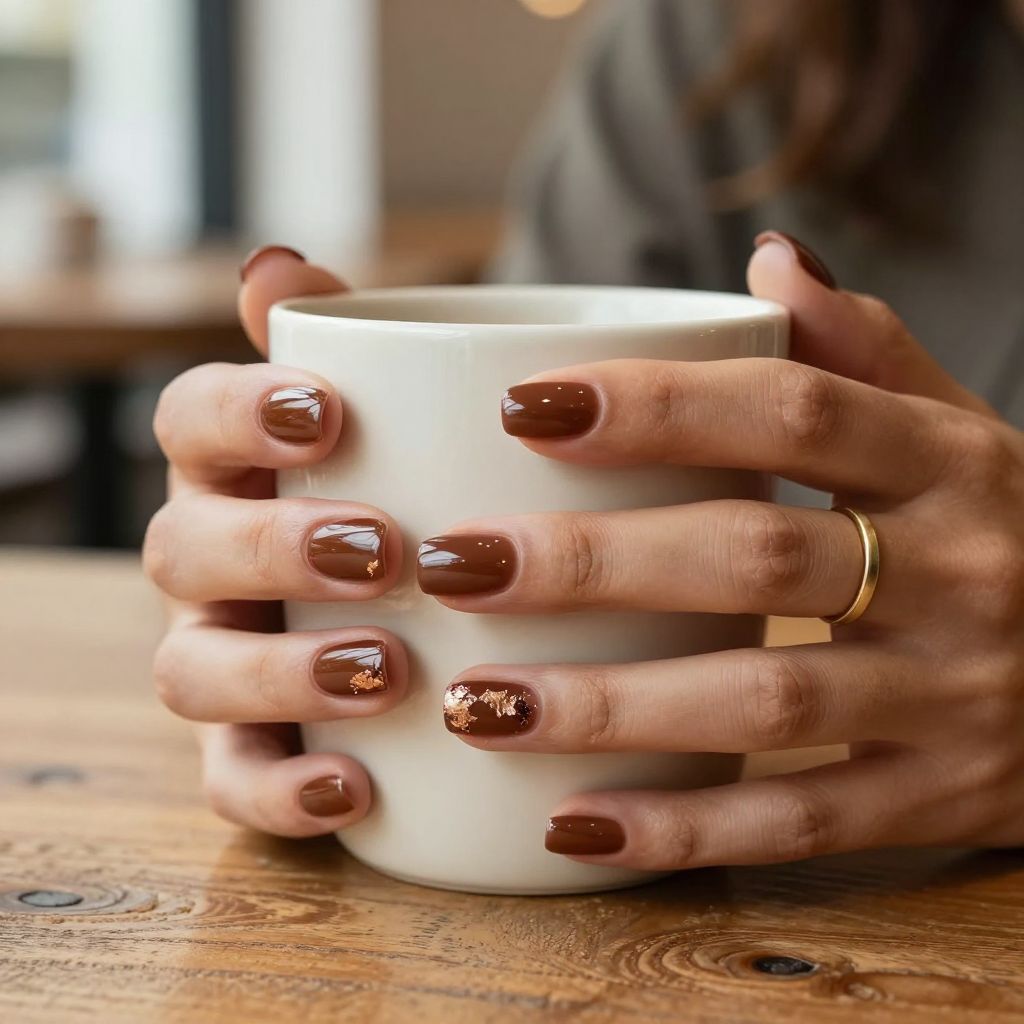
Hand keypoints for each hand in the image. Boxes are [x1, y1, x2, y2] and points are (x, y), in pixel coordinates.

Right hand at [144, 246, 407, 835]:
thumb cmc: (411, 483)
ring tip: (385, 672)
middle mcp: (210, 561)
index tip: (330, 412)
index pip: (191, 421)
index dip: (241, 412)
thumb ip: (346, 342)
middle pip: (185, 547)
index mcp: (235, 468)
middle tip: (385, 552)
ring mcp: (222, 656)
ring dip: (280, 672)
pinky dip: (283, 790)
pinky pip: (233, 780)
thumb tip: (276, 262)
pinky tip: (356, 789)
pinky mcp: (249, 748)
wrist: (439, 591)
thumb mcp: (401, 412)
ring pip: (191, 670)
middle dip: (274, 548)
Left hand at [428, 232, 1023, 866]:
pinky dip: (685, 829)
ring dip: (611, 706)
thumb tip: (770, 257)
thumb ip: (866, 351)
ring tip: (478, 702)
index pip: (794, 411)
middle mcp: (960, 572)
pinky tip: (572, 826)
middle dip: (595, 561)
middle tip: (457, 561)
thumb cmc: (1008, 531)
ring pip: (766, 699)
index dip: (659, 406)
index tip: (523, 405)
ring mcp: (955, 696)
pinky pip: (803, 822)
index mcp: (949, 462)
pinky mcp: (943, 798)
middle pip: (755, 557)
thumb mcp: (960, 432)